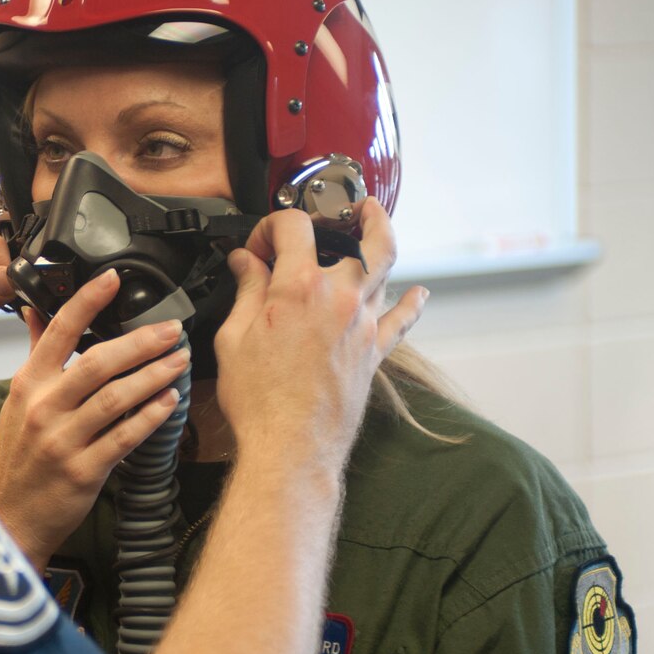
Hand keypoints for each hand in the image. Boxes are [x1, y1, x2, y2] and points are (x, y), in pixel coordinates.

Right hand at [0, 269, 190, 568]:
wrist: (10, 516)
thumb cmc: (18, 459)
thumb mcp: (19, 401)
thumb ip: (36, 354)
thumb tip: (38, 310)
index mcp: (29, 384)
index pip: (59, 331)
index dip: (87, 301)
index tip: (113, 279)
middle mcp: (44, 407)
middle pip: (99, 362)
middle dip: (141, 342)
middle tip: (172, 330)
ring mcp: (63, 440)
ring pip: (116, 398)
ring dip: (154, 376)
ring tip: (179, 361)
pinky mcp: (84, 470)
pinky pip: (124, 437)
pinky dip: (150, 417)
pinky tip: (170, 403)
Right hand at [213, 199, 425, 474]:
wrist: (291, 448)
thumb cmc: (259, 401)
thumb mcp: (234, 338)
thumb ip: (247, 292)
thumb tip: (245, 264)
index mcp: (298, 288)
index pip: (294, 227)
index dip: (273, 225)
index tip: (260, 246)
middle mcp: (338, 298)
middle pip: (361, 237)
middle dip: (355, 213)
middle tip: (352, 205)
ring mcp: (362, 324)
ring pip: (387, 270)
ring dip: (383, 241)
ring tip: (377, 225)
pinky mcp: (374, 352)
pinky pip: (402, 320)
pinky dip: (412, 303)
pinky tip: (419, 293)